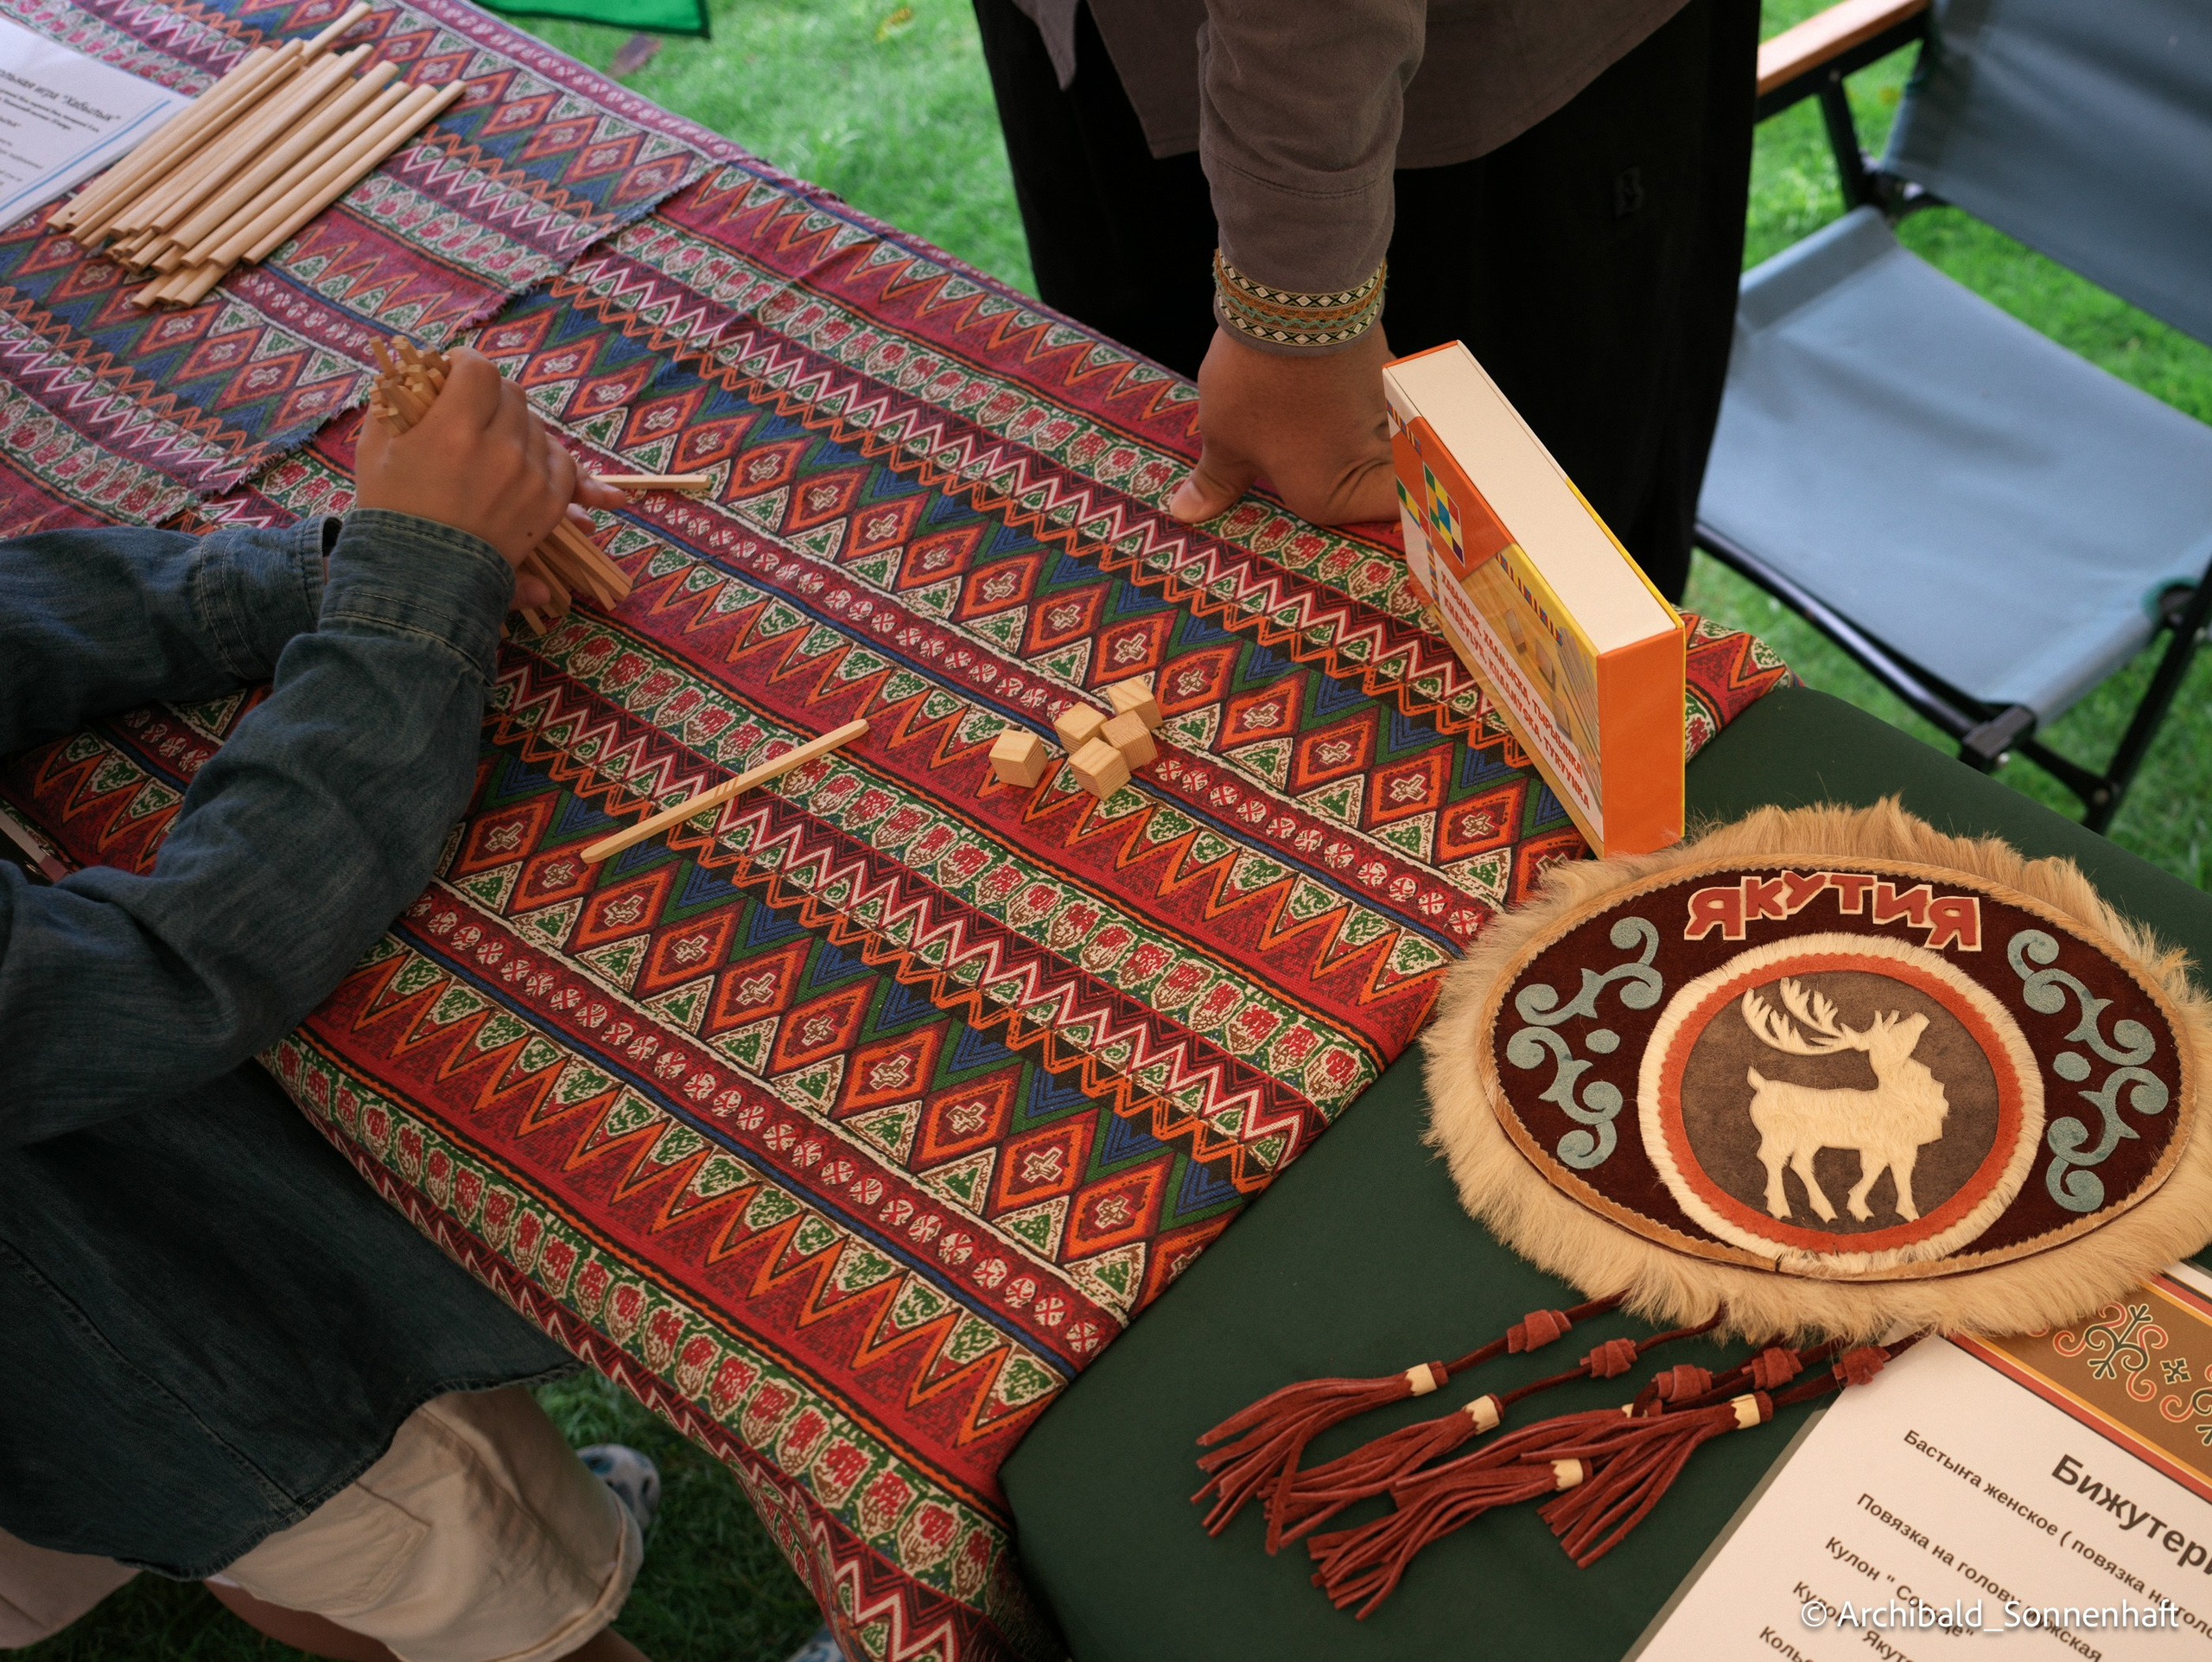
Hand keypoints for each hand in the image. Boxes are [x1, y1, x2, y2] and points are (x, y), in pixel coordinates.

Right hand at [354, 348, 575, 593]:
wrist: (420, 576)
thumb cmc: (390, 508)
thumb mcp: (376, 447)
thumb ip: (397, 397)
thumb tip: (418, 364)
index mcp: (452, 429)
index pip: (478, 369)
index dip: (465, 364)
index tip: (455, 373)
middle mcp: (499, 449)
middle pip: (511, 395)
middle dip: (489, 396)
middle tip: (471, 410)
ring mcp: (529, 477)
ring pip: (536, 426)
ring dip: (515, 426)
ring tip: (490, 443)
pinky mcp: (549, 503)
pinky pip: (561, 461)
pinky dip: (543, 456)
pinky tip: (519, 462)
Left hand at [1168, 325, 1397, 526]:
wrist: (1295, 293)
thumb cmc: (1258, 380)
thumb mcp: (1224, 436)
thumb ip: (1216, 481)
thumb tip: (1188, 512)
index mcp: (1329, 497)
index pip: (1379, 525)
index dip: (1382, 528)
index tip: (1363, 532)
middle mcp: (1370, 465)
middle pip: (1383, 491)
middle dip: (1368, 490)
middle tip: (1334, 486)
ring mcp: (1385, 418)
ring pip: (1383, 447)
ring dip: (1360, 446)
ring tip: (1319, 436)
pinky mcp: (1385, 377)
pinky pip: (1375, 409)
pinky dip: (1356, 409)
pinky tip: (1325, 399)